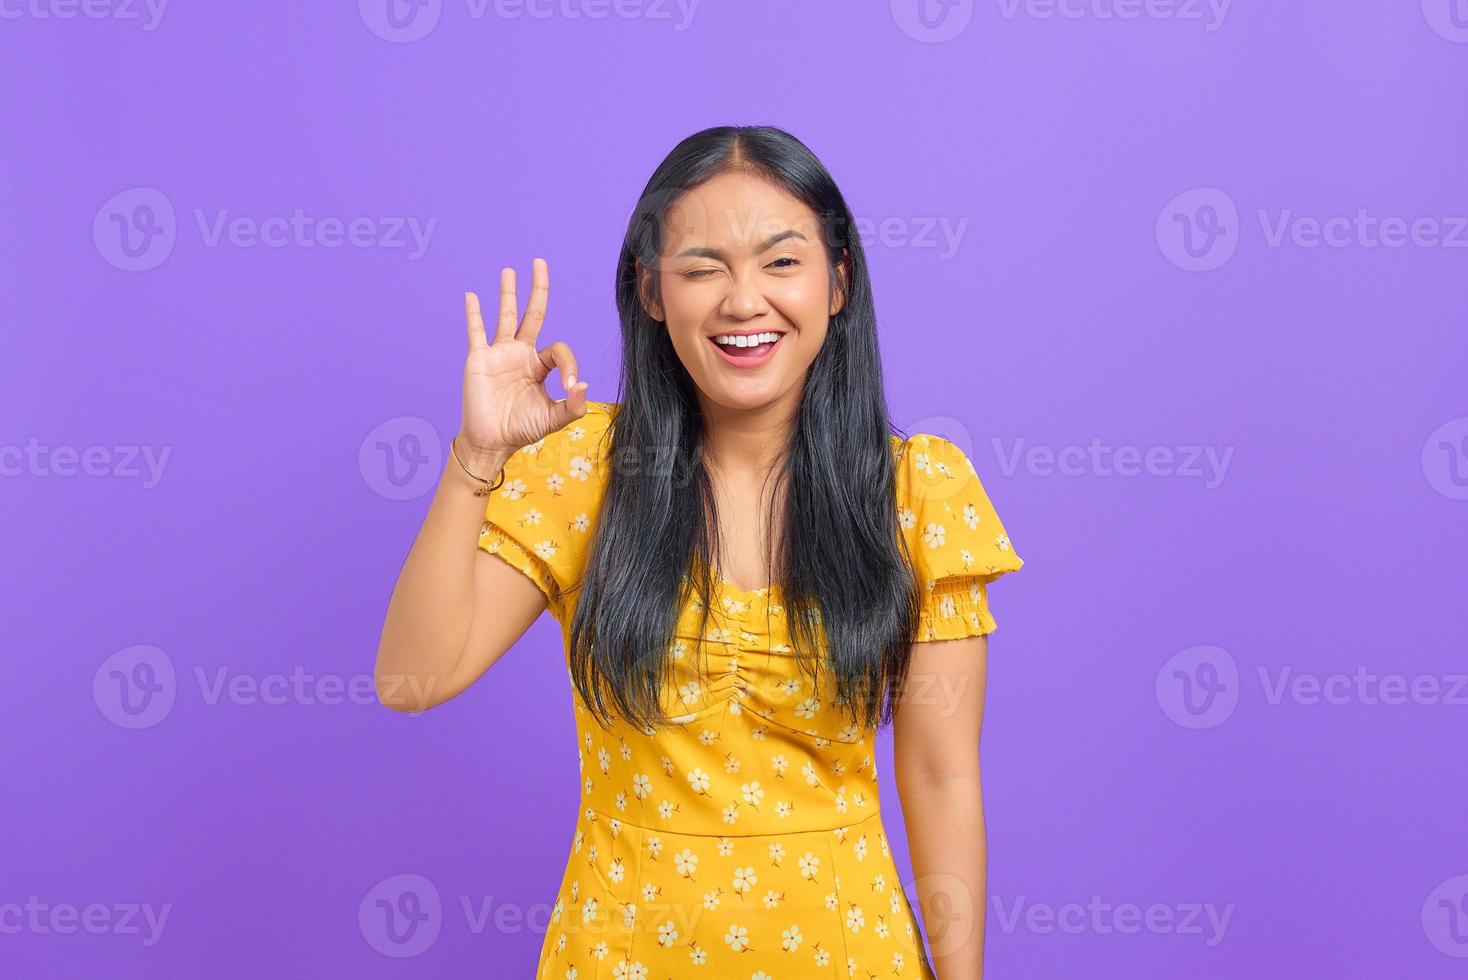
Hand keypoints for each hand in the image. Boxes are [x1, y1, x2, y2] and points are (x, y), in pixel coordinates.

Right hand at [456, 258, 588, 458]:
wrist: (491, 441)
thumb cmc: (521, 429)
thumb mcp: (553, 419)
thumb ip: (572, 407)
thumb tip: (583, 385)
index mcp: (540, 366)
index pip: (559, 350)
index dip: (569, 365)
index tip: (569, 387)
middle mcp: (520, 354)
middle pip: (532, 314)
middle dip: (538, 289)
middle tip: (540, 263)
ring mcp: (499, 354)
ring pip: (505, 316)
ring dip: (507, 293)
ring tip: (510, 270)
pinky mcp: (479, 358)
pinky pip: (476, 331)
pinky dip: (473, 314)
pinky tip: (471, 295)